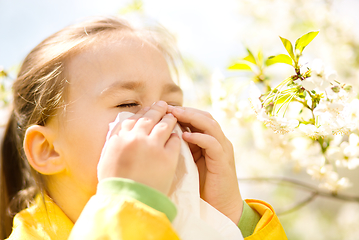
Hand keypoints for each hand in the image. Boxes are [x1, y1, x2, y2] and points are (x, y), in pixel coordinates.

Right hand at [98, 101, 180, 194]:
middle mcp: (136, 138)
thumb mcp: (105, 161)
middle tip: (162, 104)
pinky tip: (178, 135)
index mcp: (119, 139)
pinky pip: (174, 141)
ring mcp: (152, 147)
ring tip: (173, 115)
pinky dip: (176, 136)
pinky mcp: (167, 157)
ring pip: (164, 125)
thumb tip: (117, 132)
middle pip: (149, 118)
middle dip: (156, 109)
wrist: (128, 202)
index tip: (146, 109)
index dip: (140, 112)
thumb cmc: (114, 185)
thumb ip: (112, 144)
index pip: (132, 119)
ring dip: (169, 119)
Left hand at [168, 106, 242, 223]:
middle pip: (204, 116)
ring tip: (175, 115)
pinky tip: (185, 136)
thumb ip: (183, 148)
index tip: (164, 109)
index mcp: (210, 140)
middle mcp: (219, 141)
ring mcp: (223, 150)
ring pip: (210, 125)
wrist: (221, 207)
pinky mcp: (223, 161)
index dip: (182, 111)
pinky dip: (199, 137)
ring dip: (192, 118)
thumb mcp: (190, 162)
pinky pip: (213, 143)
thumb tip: (162, 136)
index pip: (198, 118)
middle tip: (168, 108)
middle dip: (185, 110)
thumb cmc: (202, 186)